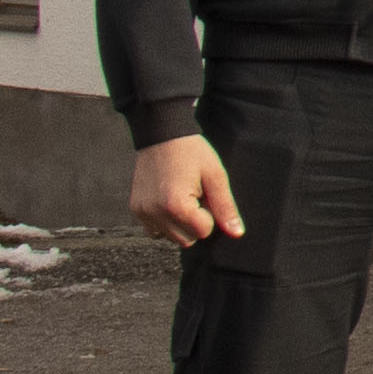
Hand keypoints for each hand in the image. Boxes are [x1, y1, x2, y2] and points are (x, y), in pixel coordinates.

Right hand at [129, 134, 244, 248]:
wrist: (162, 134)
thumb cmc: (192, 152)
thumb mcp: (215, 176)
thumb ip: (225, 207)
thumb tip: (237, 234)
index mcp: (176, 206)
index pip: (204, 232)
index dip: (210, 214)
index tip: (205, 194)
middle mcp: (155, 213)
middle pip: (187, 240)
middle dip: (195, 222)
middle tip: (194, 195)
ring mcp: (142, 212)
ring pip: (171, 237)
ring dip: (180, 224)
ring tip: (182, 196)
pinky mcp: (135, 209)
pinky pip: (155, 230)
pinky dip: (166, 221)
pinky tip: (169, 200)